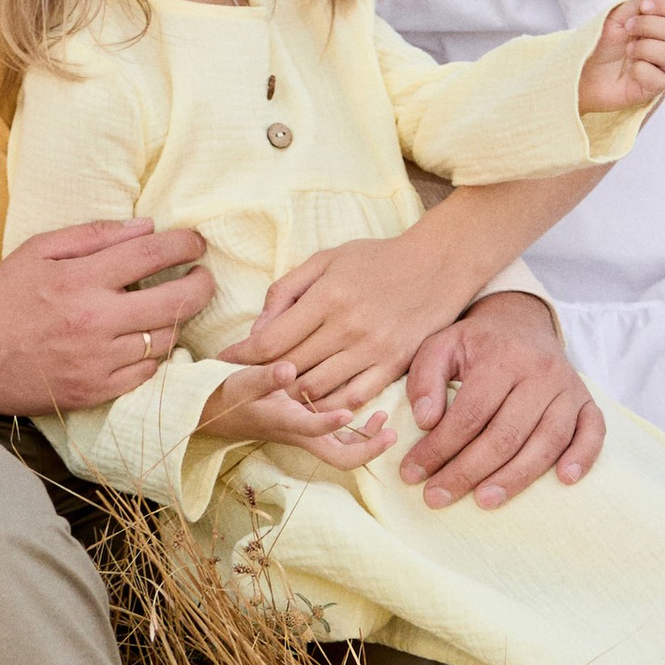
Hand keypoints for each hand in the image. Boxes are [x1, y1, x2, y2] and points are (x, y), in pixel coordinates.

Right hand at [0, 223, 212, 413]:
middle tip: (203, 277)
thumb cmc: (2, 296)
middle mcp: (95, 320)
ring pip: (165, 339)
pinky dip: (152, 356)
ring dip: (175, 321)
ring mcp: (97, 360)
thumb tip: (146, 227)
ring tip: (167, 309)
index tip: (196, 244)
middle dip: (202, 285)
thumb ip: (94, 235)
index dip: (185, 246)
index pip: (152, 254)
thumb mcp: (39, 249)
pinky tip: (145, 342)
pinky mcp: (95, 390)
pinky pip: (146, 373)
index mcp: (81, 279)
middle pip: (176, 301)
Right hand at [200, 359, 397, 468]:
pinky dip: (360, 430)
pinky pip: (340, 438)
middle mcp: (299, 435)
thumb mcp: (242, 380)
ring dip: (368, 441)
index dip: (329, 424)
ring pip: (343, 450)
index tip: (348, 412)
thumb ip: (264, 375)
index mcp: (283, 422)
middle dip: (367, 449)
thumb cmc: (230, 392)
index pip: (310, 430)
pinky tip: (371, 409)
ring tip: (387, 419)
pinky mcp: (309, 429)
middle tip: (392, 433)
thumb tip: (288, 369)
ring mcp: (307, 435)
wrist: (216, 410)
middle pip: (338, 457)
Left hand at [222, 231, 483, 412]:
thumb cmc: (377, 260)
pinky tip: (313, 400)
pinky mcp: (393, 367)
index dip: (241, 356)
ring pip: (316, 389)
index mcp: (328, 297)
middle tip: (244, 380)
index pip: (270, 341)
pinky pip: (352, 398)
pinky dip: (327, 405)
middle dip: (260, 377)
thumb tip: (258, 331)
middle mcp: (349, 327)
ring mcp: (373, 351)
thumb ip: (287, 291)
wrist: (438, 266)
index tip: (225, 360)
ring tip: (275, 392)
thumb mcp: (326, 260)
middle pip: (289, 369)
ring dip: (291, 395)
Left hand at [401, 290, 604, 509]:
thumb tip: (426, 421)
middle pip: (506, 434)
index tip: (412, 474)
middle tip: (437, 496)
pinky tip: (564, 481)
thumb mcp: (440, 346)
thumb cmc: (477, 343)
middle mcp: (541, 372)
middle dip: (468, 471)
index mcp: (502, 357)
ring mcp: (569, 389)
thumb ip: (424, 379)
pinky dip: (583, 457)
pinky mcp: (587, 402)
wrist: (523, 322)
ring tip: (484, 501)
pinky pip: (593, 432)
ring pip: (547, 441)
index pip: (469, 414)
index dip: (439, 448)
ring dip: (515, 478)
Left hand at [578, 0, 664, 119]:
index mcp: (663, 25)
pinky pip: (661, 79)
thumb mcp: (617, 17)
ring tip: (628, 51)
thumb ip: (640, 3)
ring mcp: (663, 68)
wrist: (583, 69)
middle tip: (628, 28)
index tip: (644, 7)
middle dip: (651, 26)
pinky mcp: (654, 88)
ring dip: (648, 49)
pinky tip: (630, 71)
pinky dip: (642, 71)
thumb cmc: (602, 42)